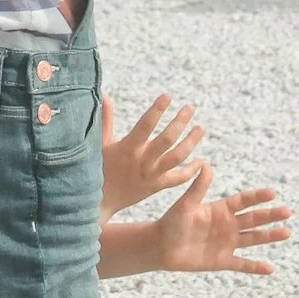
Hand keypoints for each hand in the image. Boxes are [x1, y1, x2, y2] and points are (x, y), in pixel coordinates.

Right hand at [101, 94, 202, 217]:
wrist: (100, 202)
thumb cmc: (97, 169)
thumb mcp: (100, 144)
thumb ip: (105, 120)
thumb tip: (104, 96)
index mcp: (127, 148)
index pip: (145, 125)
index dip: (157, 109)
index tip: (167, 95)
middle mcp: (142, 161)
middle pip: (167, 139)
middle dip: (180, 121)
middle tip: (190, 107)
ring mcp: (152, 175)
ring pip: (177, 157)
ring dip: (191, 141)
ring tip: (201, 128)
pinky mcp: (157, 186)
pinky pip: (179, 178)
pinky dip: (191, 170)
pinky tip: (200, 161)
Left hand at [151, 163, 291, 275]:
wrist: (160, 246)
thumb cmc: (171, 222)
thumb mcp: (185, 204)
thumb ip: (197, 188)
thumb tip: (205, 164)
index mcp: (219, 210)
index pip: (242, 201)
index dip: (257, 197)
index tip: (272, 193)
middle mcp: (227, 225)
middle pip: (253, 219)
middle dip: (270, 215)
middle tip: (288, 211)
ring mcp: (226, 243)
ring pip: (253, 239)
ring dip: (270, 236)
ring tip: (287, 232)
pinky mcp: (222, 261)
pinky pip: (243, 264)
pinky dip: (256, 267)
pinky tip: (271, 268)